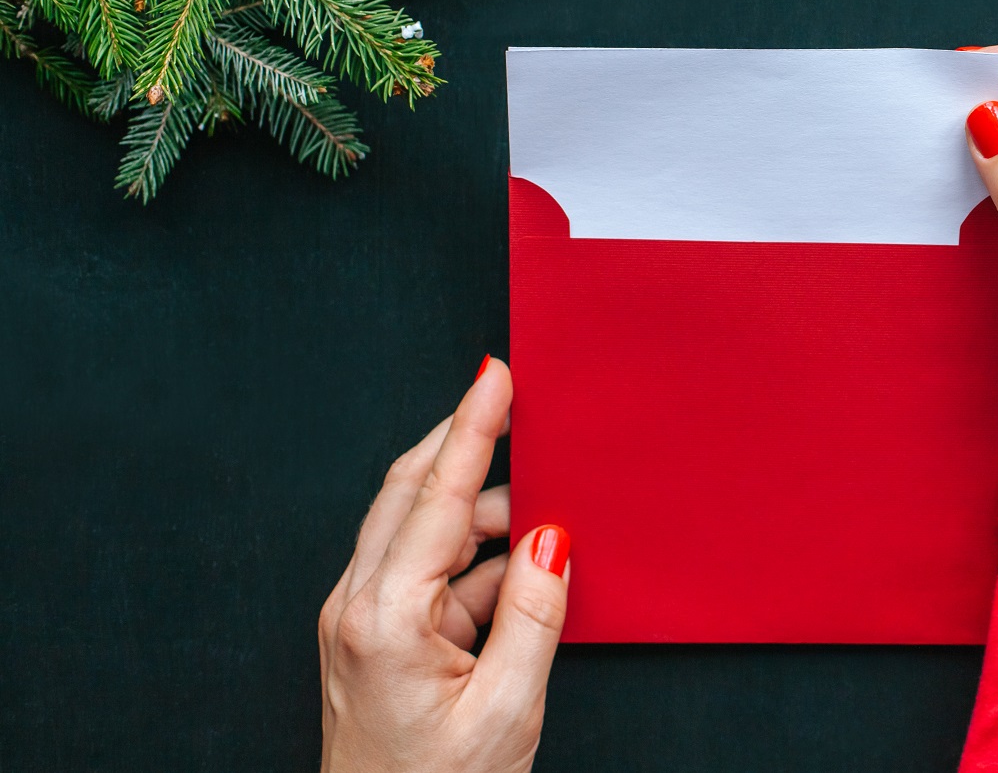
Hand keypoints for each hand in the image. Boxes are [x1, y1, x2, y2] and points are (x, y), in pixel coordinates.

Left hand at [319, 359, 569, 772]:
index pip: (436, 496)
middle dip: (467, 443)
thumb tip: (551, 535)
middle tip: (517, 400)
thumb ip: (533, 614)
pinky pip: (428, 570)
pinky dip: (475, 557)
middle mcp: (358, 606)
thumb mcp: (505, 710)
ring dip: (481, 511)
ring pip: (421, 528)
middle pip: (412, 492)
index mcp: (384, 618)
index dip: (472, 428)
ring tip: (546, 514)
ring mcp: (360, 621)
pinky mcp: (374, 638)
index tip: (496, 374)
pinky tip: (521, 568)